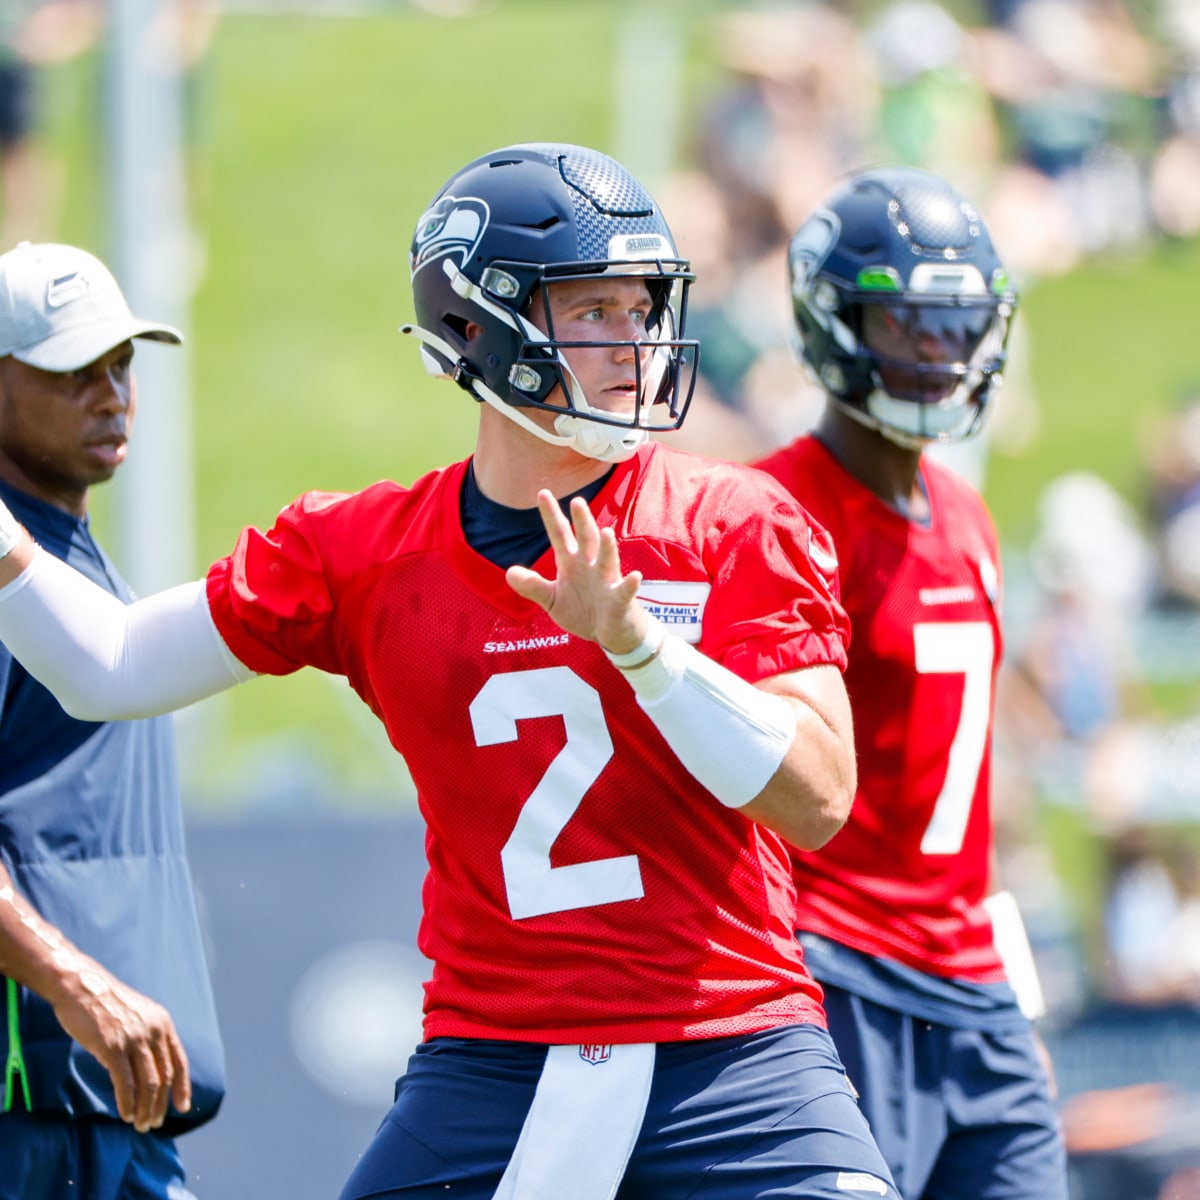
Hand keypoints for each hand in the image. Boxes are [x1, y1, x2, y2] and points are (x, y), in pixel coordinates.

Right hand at [51, 957, 190, 1131]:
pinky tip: (124, 1115)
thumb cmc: (107, 1004)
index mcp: (163, 1024)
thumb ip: (148, 1037)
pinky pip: (124, 1083)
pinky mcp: (113, 1048)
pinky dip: (127, 1103)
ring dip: (144, 1109)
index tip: (182, 1108)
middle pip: (164, 1077)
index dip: (183, 1087)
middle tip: (152, 1124)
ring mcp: (134, 1040)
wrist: (82, 986)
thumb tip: (153, 1066)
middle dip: (159, 1105)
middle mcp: (154, 1031)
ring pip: (148, 1084)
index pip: (179, 1062)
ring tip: (139, 1125)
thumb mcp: (139, 1015)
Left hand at [506, 490, 646, 654]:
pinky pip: (625, 592)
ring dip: (607, 548)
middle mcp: (590, 567)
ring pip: (607, 561)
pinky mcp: (620, 601)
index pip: (560, 534)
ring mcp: (607, 582)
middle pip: (586, 540)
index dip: (552, 515)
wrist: (610, 633)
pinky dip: (630, 585)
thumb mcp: (552, 600)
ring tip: (606, 532)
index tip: (542, 493)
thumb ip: (533, 586)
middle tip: (577, 501)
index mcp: (572, 563)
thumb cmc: (583, 611)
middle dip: (583, 521)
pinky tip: (635, 577)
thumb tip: (509, 572)